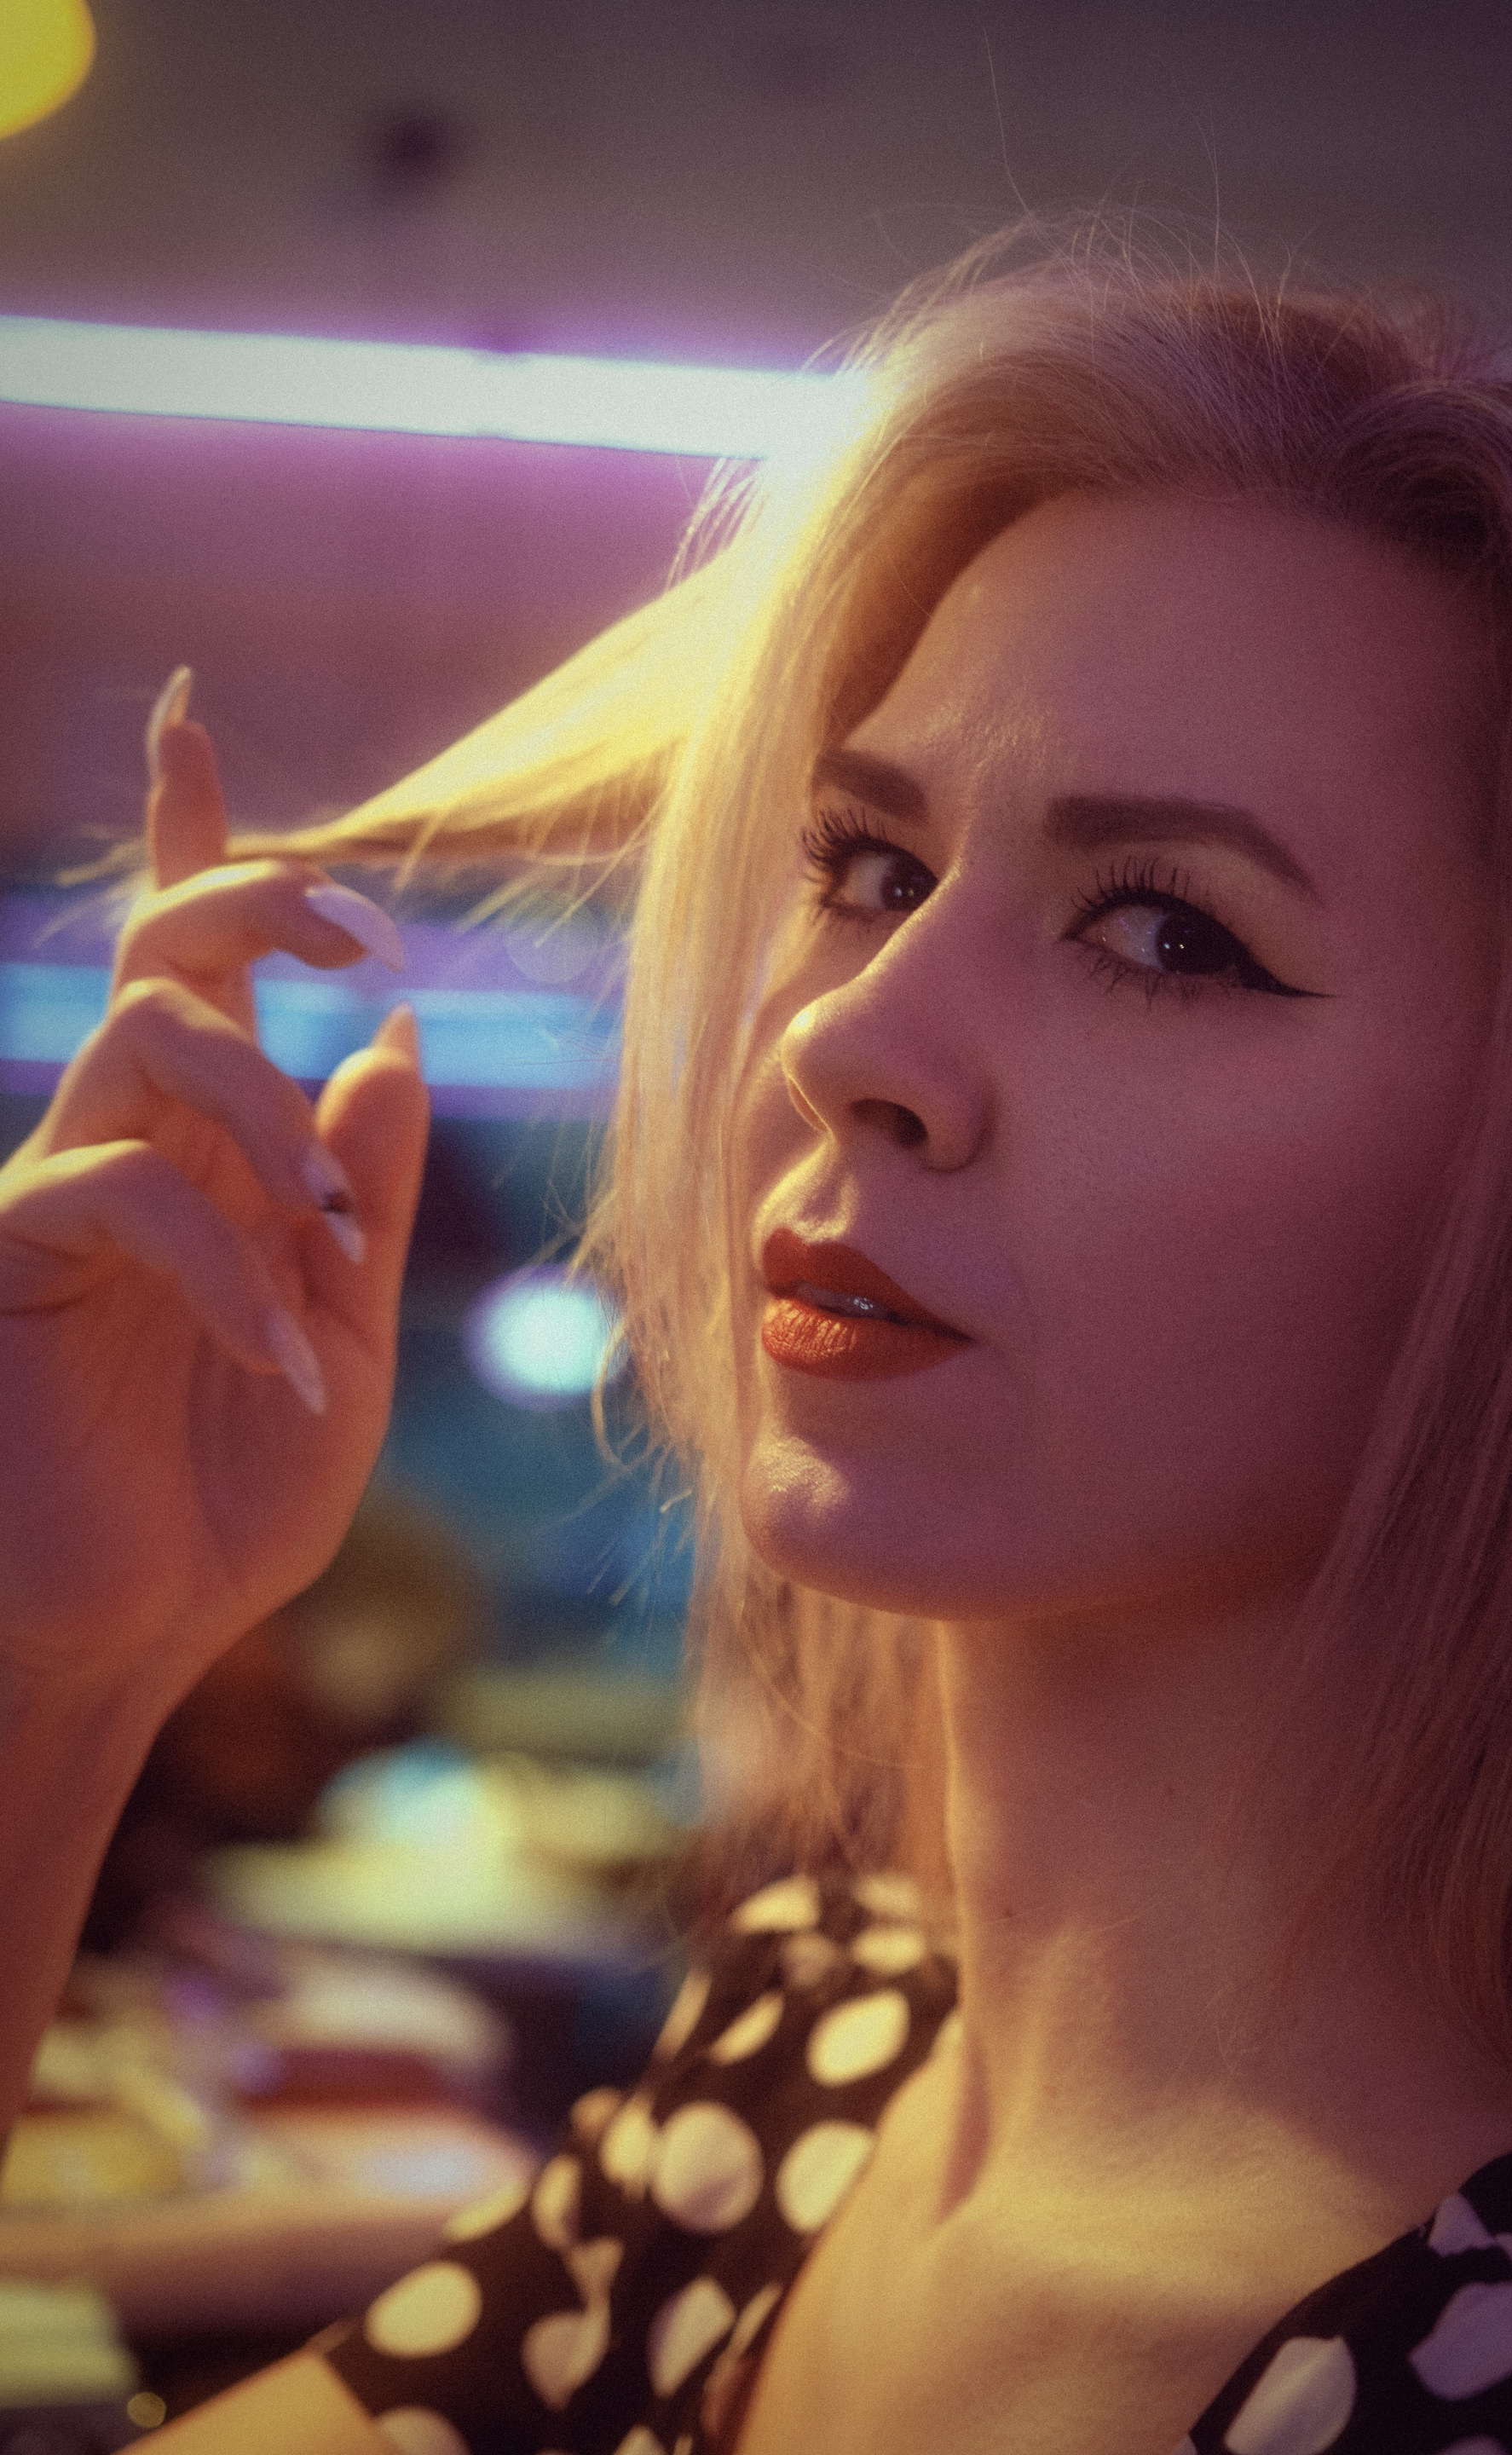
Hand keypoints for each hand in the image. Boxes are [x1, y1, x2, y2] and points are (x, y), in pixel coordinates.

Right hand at [0, 672, 430, 1715]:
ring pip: (148, 1039)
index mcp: (216, 1152)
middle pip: (168, 951)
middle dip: (255, 900)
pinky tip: (281, 1365)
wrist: (135, 1629)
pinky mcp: (11, 1257)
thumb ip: (365, 1192)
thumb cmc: (231, 1494)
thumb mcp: (344, 1333)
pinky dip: (229, 1272)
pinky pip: (120, 1193)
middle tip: (368, 938)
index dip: (194, 844)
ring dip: (263, 1114)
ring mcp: (60, 1194)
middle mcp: (136, 1146)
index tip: (190, 720)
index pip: (199, 970)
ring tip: (328, 1248)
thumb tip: (393, 1043)